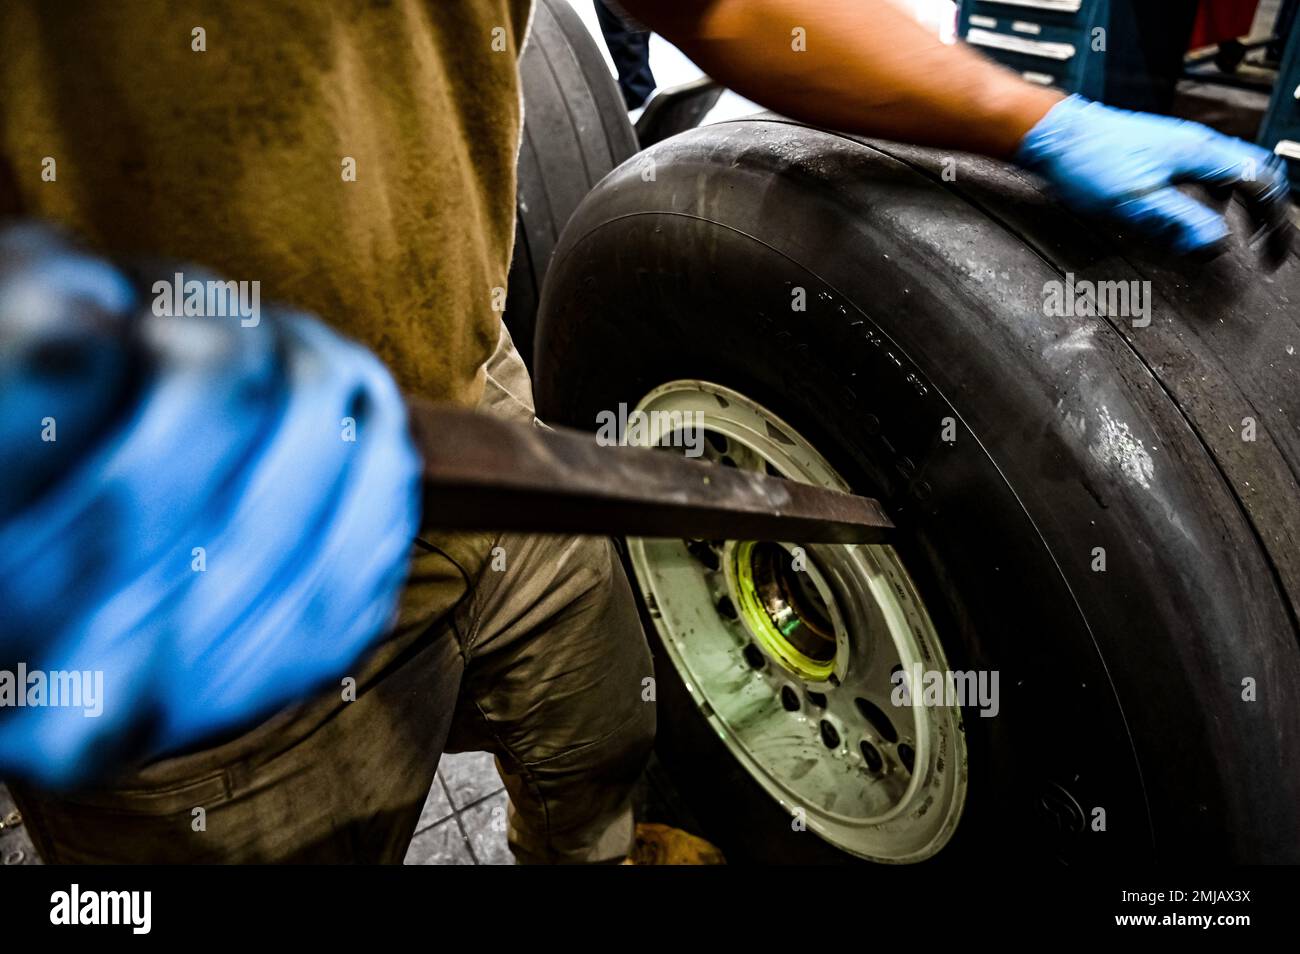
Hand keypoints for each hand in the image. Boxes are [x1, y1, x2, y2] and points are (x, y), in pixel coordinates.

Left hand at [1016, 95, 1291, 263]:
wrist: (1055, 135)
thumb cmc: (1087, 162)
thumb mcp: (1136, 201)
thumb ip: (1179, 222)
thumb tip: (1214, 244)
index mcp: (1200, 153)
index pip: (1261, 182)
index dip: (1273, 221)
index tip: (1271, 252)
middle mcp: (1196, 145)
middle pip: (1253, 174)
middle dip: (1264, 211)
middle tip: (1265, 244)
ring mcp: (1179, 146)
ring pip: (1228, 173)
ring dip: (1238, 205)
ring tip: (1236, 235)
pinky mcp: (1161, 152)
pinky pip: (1202, 174)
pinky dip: (1210, 198)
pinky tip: (1195, 216)